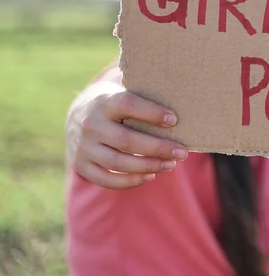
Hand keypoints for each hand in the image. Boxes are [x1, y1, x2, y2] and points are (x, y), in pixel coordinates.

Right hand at [66, 83, 188, 188]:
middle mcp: (90, 125)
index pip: (127, 104)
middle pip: (126, 140)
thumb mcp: (123, 95)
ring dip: (148, 166)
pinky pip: (106, 179)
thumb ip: (144, 101)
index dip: (151, 113)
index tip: (174, 120)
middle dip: (158, 148)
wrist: (79, 115)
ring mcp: (82, 147)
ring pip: (118, 162)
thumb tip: (179, 111)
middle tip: (182, 152)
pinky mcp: (81, 165)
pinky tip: (150, 175)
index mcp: (103, 102)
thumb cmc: (116, 105)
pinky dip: (130, 181)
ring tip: (170, 165)